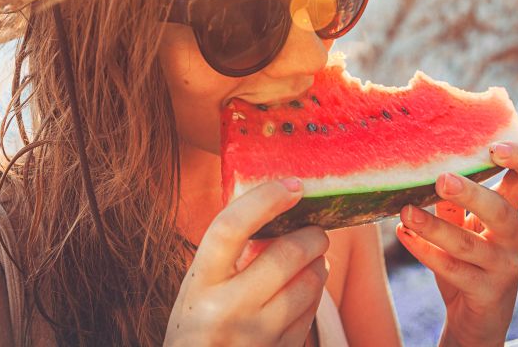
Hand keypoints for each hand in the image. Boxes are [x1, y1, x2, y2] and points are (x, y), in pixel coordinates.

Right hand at [164, 178, 329, 346]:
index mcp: (200, 282)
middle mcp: (227, 310)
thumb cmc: (199, 321)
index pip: (231, 227)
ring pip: (309, 283)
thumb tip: (279, 211)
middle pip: (287, 254)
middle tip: (315, 229)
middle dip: (312, 235)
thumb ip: (228, 254)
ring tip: (311, 259)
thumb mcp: (200, 285)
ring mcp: (256, 336)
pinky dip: (314, 293)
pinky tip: (304, 289)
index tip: (294, 186)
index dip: (265, 199)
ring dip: (318, 263)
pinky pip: (312, 313)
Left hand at [396, 141, 517, 346]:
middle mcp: (515, 237)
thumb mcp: (461, 227)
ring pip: (469, 244)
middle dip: (473, 193)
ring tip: (406, 212)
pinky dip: (425, 251)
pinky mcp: (488, 292)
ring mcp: (504, 266)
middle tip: (442, 179)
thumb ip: (451, 203)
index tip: (494, 146)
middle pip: (501, 210)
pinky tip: (404, 235)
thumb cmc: (468, 262)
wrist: (477, 319)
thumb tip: (427, 168)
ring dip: (434, 227)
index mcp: (511, 213)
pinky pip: (453, 270)